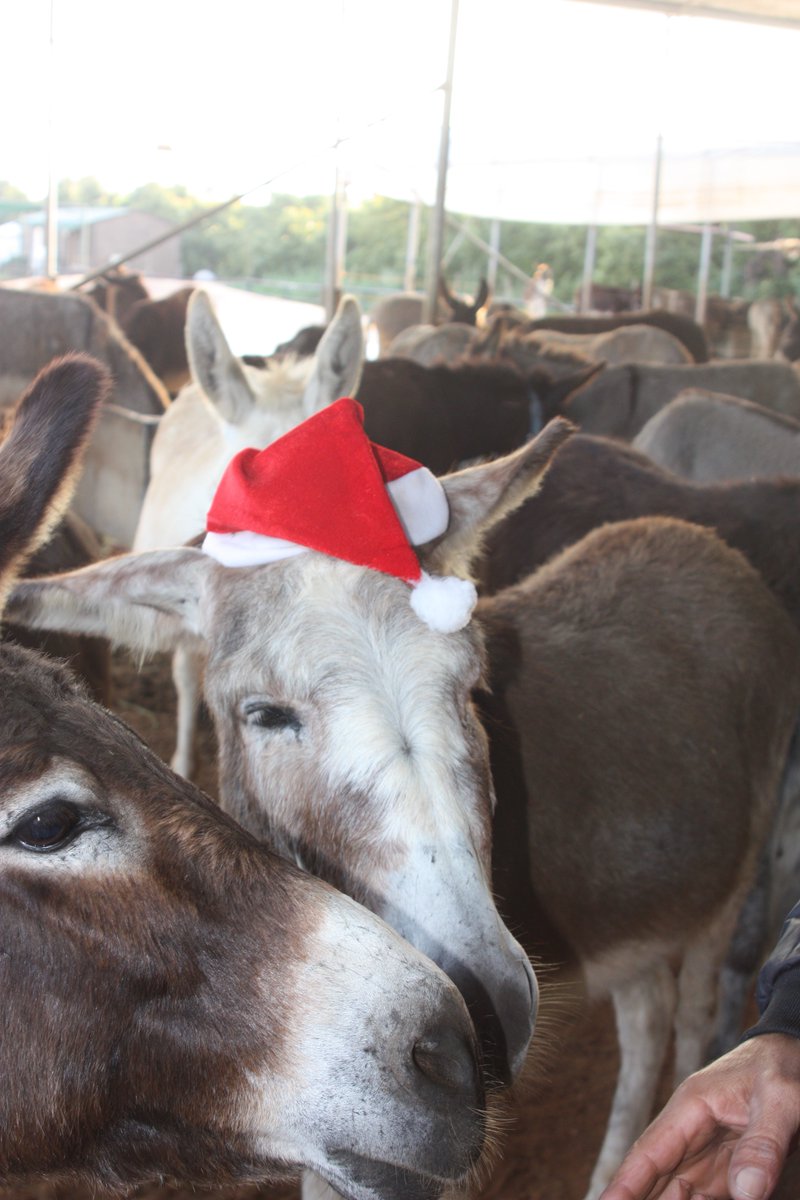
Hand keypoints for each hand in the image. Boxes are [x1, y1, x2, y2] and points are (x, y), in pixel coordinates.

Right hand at [598, 1034, 799, 1199]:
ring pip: (680, 1191)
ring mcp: (710, 1152)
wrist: (796, 1053)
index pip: (651, 1151)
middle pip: (659, 1177)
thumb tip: (746, 1193)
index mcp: (692, 1107)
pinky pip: (709, 1196)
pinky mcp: (730, 1167)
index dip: (626, 1182)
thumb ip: (764, 1143)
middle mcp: (693, 1133)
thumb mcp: (781, 1098)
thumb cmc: (784, 1066)